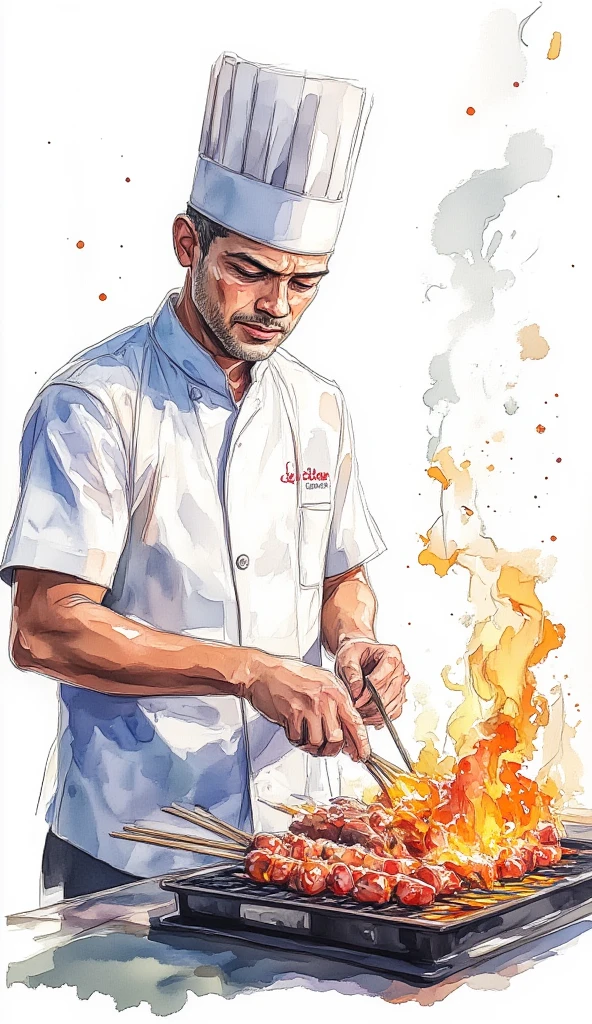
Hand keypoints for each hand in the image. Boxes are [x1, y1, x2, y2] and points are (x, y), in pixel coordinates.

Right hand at [242, 653, 369, 760]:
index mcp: (335, 691)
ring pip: (317, 742)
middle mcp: (324, 699)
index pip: (355, 722)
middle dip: (331, 749)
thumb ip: (337, 705)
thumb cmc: (291, 676)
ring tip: (307, 736)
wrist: (263, 673)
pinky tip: (295, 729)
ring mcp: (308, 707)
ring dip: (312, 746)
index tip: (362, 754)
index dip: (361, 743)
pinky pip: (299, 740)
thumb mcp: (322, 683)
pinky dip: (297, 740)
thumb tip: (348, 731)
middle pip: (336, 738)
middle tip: (327, 748)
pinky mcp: (291, 715)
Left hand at [334, 638, 408, 726]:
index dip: (369, 692)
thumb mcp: (347, 657)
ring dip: (377, 713)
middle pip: (390, 693)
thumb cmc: (355, 652)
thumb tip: (356, 691)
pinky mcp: (398, 694)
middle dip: (372, 705)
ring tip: (362, 714)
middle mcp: (400, 668)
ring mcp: (401, 682)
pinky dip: (383, 717)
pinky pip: (396, 710)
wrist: (359, 653)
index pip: (382, 678)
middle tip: (357, 709)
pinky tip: (370, 717)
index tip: (356, 700)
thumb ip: (351, 673)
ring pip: (394, 704)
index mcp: (391, 654)